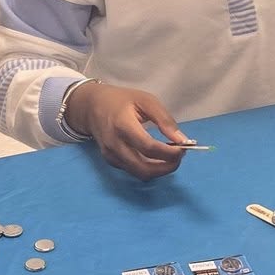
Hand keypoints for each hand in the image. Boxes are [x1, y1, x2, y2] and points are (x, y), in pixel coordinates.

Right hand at [66, 81, 189, 180]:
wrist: (92, 106)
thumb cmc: (121, 100)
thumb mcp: (146, 100)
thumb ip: (164, 119)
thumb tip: (181, 140)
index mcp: (123, 125)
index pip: (148, 147)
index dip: (169, 153)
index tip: (183, 148)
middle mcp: (115, 145)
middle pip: (144, 168)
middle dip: (166, 167)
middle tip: (179, 156)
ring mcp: (111, 155)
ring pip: (140, 174)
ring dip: (159, 170)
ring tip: (169, 155)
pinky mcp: (111, 161)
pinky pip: (134, 171)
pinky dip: (149, 168)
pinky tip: (156, 156)